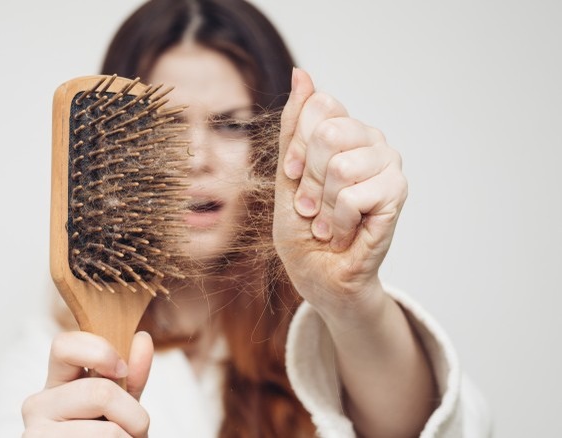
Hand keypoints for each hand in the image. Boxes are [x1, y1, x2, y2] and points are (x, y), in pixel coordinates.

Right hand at [21, 331, 153, 436]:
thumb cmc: (105, 437)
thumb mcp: (121, 405)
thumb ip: (131, 376)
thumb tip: (142, 339)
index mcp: (56, 383)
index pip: (64, 345)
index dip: (99, 352)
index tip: (120, 370)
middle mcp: (38, 405)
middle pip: (99, 392)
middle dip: (134, 416)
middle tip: (136, 431)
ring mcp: (36, 434)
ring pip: (107, 432)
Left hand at [273, 68, 407, 325]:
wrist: (320, 276)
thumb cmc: (303, 230)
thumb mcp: (287, 176)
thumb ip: (295, 128)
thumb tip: (302, 74)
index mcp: (345, 130)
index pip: (319, 106)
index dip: (298, 148)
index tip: (294, 178)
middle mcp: (371, 140)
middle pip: (328, 133)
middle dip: (309, 180)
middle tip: (312, 207)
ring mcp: (388, 164)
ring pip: (341, 166)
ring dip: (323, 207)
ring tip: (328, 223)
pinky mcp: (397, 193)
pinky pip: (353, 196)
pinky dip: (338, 222)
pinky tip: (344, 233)